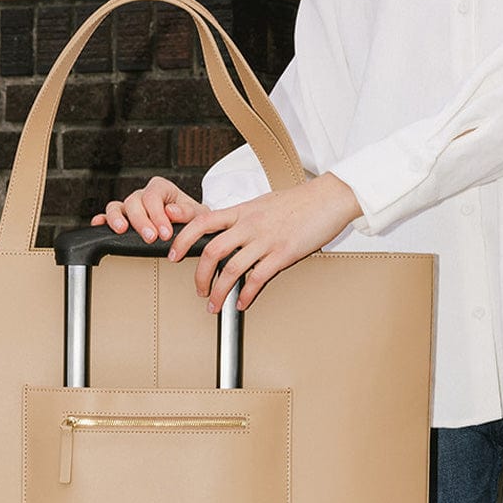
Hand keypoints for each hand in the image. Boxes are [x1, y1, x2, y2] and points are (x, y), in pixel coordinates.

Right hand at [91, 176, 209, 241]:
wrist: (191, 226)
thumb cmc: (193, 219)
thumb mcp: (198, 214)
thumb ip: (187, 212)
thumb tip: (171, 211)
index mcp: (161, 188)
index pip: (153, 197)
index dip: (158, 215)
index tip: (165, 233)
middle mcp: (143, 195)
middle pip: (134, 202)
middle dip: (141, 221)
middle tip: (150, 238)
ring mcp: (131, 206)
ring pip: (116, 206)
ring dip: (117, 218)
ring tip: (122, 230)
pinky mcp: (123, 218)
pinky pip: (108, 216)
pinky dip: (102, 220)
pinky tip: (99, 226)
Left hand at [167, 172, 362, 311]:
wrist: (329, 197)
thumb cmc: (299, 202)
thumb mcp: (264, 203)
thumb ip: (245, 217)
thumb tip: (231, 230)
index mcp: (242, 211)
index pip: (202, 222)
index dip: (183, 239)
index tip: (173, 254)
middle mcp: (250, 224)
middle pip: (211, 250)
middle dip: (199, 275)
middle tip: (197, 290)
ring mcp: (266, 239)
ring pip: (231, 269)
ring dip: (218, 291)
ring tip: (214, 305)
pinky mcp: (283, 253)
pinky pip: (258, 278)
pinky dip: (246, 295)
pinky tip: (241, 303)